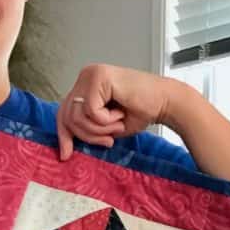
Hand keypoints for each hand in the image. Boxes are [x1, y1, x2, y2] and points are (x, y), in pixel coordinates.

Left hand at [57, 64, 173, 159]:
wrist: (166, 102)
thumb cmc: (140, 112)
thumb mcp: (105, 125)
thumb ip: (85, 128)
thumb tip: (63, 147)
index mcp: (85, 84)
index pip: (63, 112)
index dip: (64, 134)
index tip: (65, 155)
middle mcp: (86, 75)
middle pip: (67, 116)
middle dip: (87, 135)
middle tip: (108, 141)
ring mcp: (91, 74)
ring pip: (77, 116)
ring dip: (99, 129)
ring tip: (117, 125)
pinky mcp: (99, 77)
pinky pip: (91, 111)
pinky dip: (106, 121)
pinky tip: (120, 114)